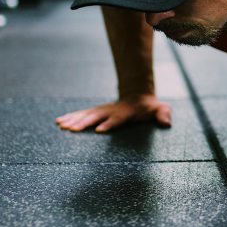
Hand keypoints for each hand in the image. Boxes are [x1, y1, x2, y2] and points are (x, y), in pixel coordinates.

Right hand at [55, 94, 171, 132]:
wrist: (138, 96)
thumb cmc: (149, 108)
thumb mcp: (160, 109)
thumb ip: (163, 114)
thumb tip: (167, 123)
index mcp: (126, 112)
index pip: (118, 118)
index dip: (110, 124)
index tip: (100, 130)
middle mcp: (111, 110)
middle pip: (97, 116)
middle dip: (84, 123)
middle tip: (72, 129)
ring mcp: (102, 110)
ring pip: (86, 115)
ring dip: (74, 120)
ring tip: (61, 125)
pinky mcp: (96, 113)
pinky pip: (81, 115)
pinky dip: (70, 118)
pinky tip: (58, 122)